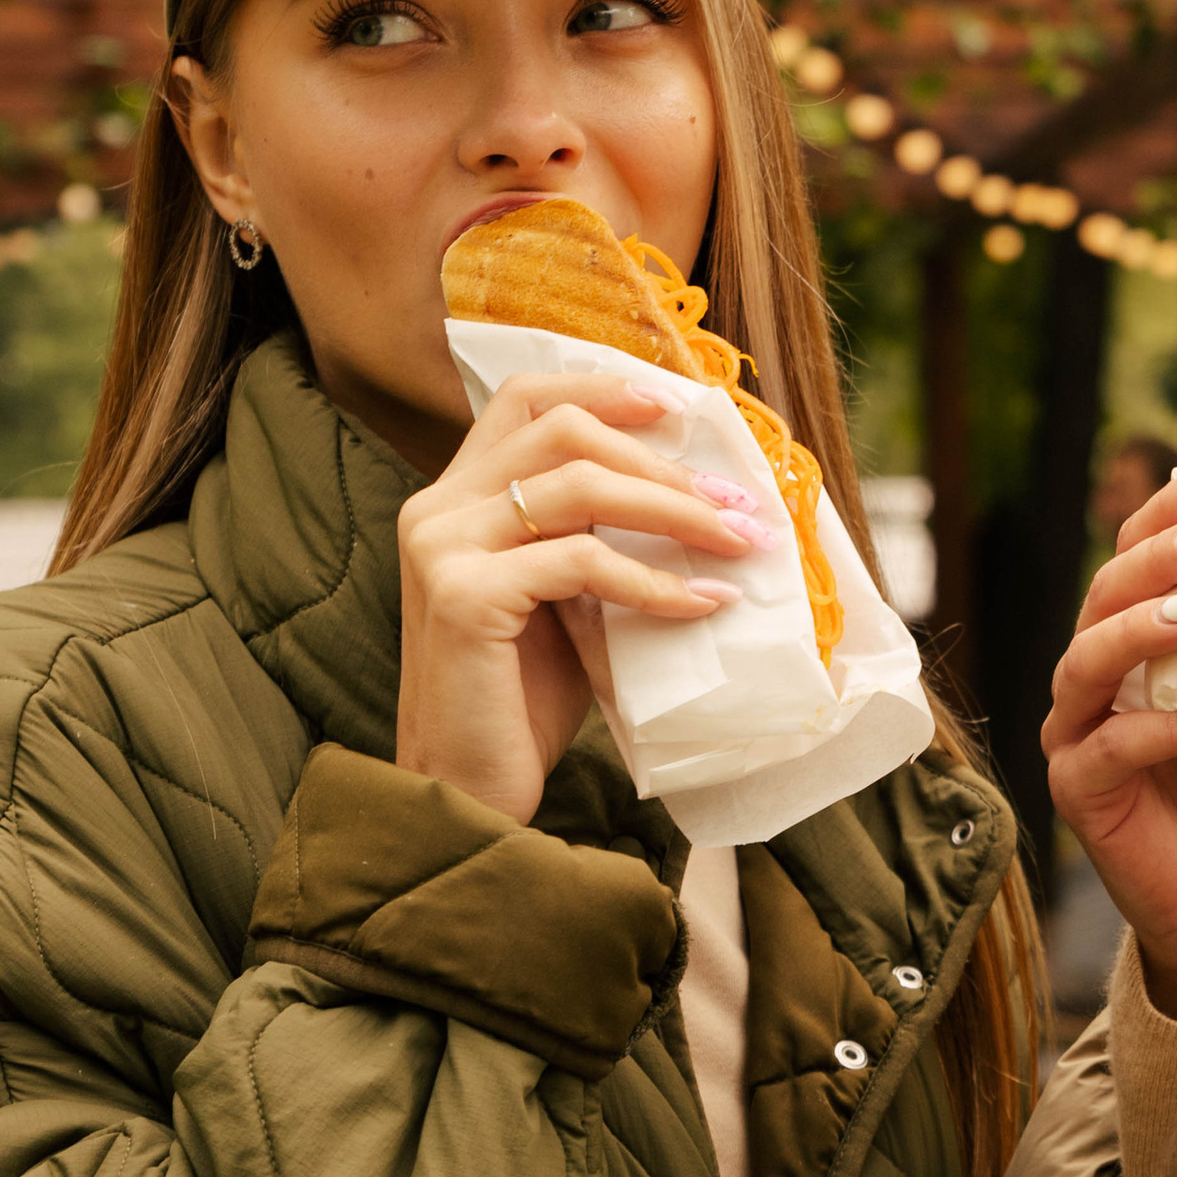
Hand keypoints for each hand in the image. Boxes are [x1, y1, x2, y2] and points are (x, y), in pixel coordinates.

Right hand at [396, 373, 777, 823]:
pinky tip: (703, 603)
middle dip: (661, 462)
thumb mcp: (563, 598)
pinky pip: (583, 563)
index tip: (676, 409)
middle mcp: (437, 509)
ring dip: (674, 510)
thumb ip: (595, 537)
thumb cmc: (521, 698)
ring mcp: (443, 548)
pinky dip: (655, 581)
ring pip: (578, 485)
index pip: (524, 398)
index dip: (601, 389)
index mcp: (454, 497)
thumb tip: (698, 496)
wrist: (467, 787)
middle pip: (561, 431)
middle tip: (737, 502)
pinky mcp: (465, 597)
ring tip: (739, 541)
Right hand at [1043, 472, 1176, 1020]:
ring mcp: (1080, 729)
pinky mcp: (1080, 792)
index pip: (1147, 549)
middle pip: (1108, 589)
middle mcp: (1102, 670)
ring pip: (1087, 658)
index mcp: (1148, 631)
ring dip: (1143, 629)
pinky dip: (1158, 727)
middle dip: (1161, 555)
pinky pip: (1108, 746)